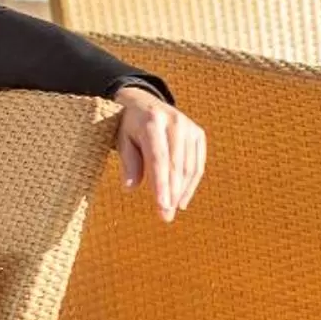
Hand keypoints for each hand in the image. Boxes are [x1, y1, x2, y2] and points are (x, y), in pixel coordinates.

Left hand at [113, 85, 207, 221]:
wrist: (143, 102)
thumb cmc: (128, 126)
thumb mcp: (121, 140)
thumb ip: (128, 162)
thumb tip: (131, 188)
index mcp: (151, 122)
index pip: (158, 159)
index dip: (161, 184)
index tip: (161, 206)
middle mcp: (175, 123)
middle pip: (176, 165)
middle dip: (171, 193)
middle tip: (165, 216)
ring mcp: (189, 127)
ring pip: (189, 167)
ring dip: (181, 192)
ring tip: (170, 211)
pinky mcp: (198, 134)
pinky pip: (197, 164)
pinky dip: (191, 184)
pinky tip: (181, 199)